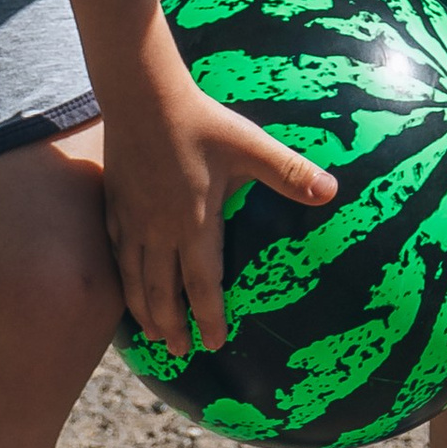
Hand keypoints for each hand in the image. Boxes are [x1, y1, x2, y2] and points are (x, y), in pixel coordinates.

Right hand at [99, 50, 335, 357]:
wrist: (141, 95)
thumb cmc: (200, 121)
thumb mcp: (250, 146)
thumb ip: (290, 172)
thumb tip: (332, 192)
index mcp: (194, 223)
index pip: (201, 285)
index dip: (209, 318)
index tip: (215, 343)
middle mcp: (158, 230)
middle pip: (161, 293)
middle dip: (173, 327)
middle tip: (180, 353)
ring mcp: (131, 220)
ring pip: (134, 279)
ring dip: (144, 311)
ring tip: (153, 335)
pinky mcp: (114, 205)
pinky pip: (115, 254)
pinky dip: (121, 280)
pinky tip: (125, 286)